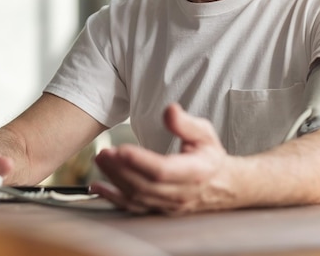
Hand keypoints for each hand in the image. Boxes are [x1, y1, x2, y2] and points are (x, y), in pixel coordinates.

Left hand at [90, 103, 232, 214]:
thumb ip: (185, 123)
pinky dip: (113, 198)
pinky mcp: (158, 209)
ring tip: (100, 160)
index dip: (140, 161)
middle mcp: (181, 193)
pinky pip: (133, 207)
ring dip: (114, 180)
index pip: (163, 170)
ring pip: (137, 196)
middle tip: (104, 152)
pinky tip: (97, 187)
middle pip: (145, 185)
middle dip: (120, 169)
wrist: (222, 185)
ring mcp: (169, 205)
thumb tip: (169, 110)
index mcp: (194, 172)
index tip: (121, 149)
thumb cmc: (209, 155)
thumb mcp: (204, 133)